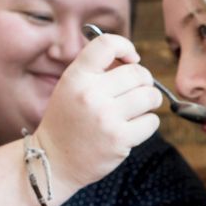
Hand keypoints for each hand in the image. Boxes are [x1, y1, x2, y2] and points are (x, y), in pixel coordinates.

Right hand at [35, 32, 161, 191]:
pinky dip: (148, 123)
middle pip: (138, 73)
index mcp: (76, 77)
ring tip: (139, 108)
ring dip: (150, 101)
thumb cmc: (67, 122)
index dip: (126, 47)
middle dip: (145, 80)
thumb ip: (97, 71)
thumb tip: (133, 60)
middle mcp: (90, 94)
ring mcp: (106, 118)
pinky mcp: (119, 139)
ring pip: (150, 96)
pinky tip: (135, 127)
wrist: (54, 161)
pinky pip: (152, 121)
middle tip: (138, 90)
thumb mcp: (70, 88)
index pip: (107, 44)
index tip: (131, 59)